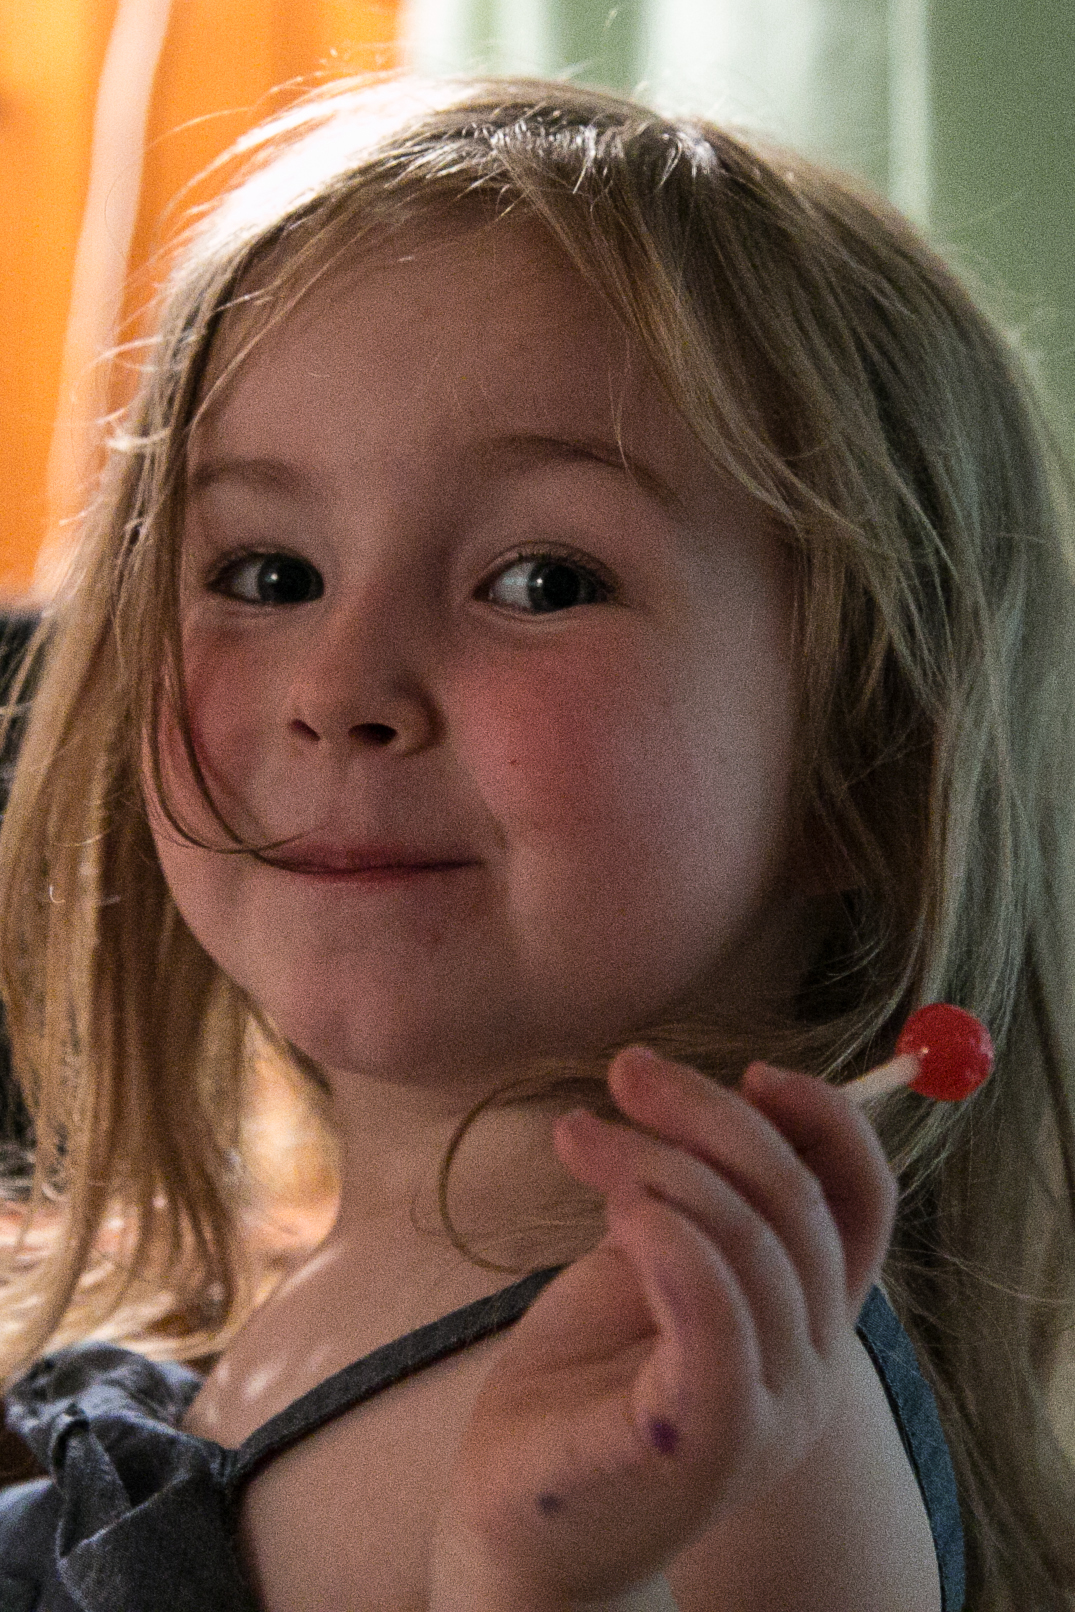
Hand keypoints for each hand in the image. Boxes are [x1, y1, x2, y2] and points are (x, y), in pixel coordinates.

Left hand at [428, 1048, 897, 1610]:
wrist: (521, 1518)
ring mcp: (769, 1409)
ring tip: (579, 1141)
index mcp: (806, 1316)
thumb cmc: (584, 1384)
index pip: (862, 1201)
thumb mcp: (651, 1265)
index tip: (754, 1067)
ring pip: (750, 1243)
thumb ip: (699, 1200)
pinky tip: (614, 1210)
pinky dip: (669, 1237)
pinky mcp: (707, 1440)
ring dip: (659, 1166)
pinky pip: (713, 1311)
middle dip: (710, 1115)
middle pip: (801, 1203)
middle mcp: (810, 1365)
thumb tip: (727, 1090)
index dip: (827, 1121)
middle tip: (627, 1070)